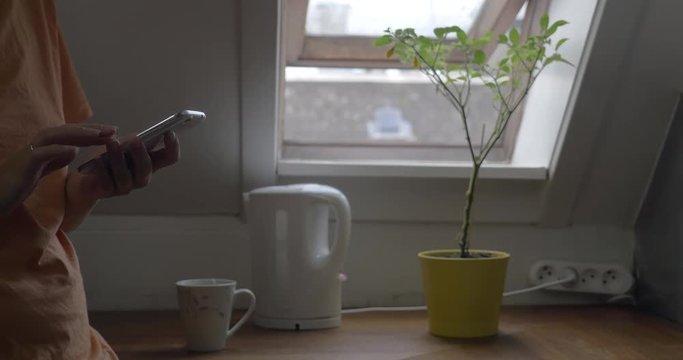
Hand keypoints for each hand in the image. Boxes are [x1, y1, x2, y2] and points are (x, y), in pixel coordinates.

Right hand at [0, 124, 115, 214]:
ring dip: (78, 134)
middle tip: (113, 129)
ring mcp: (30, 152)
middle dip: (91, 129)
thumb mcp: (42, 170)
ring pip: (55, 136)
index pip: (72, 135)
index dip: (93, 132)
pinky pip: (42, 153)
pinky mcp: (24, 163)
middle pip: (67, 130)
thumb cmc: (17, 184)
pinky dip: (58, 149)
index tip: (113, 133)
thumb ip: (56, 159)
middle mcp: (38, 144)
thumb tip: (72, 150)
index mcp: (45, 146)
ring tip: (98, 135)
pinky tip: (74, 149)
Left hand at [76, 131, 178, 198]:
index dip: (173, 146)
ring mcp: (126, 186)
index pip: (170, 157)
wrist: (86, 172)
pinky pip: (107, 183)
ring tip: (112, 143)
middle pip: (147, 168)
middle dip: (141, 154)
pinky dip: (102, 170)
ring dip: (118, 159)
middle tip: (136, 140)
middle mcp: (141, 176)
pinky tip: (98, 160)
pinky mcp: (108, 191)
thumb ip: (136, 139)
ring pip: (125, 177)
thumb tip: (146, 134)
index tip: (168, 132)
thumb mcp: (125, 141)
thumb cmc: (109, 155)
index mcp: (150, 162)